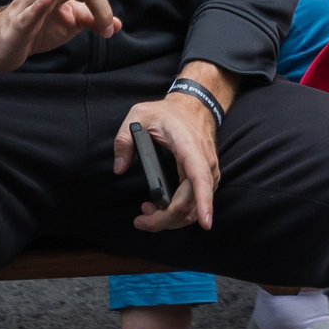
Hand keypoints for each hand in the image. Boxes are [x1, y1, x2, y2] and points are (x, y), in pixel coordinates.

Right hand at [0, 0, 119, 73]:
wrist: (1, 47)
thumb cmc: (36, 31)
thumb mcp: (67, 25)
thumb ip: (90, 21)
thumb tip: (116, 24)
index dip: (100, 7)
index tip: (108, 29)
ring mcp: (26, 7)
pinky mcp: (16, 26)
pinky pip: (27, 14)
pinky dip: (36, 7)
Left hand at [112, 64, 234, 232]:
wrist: (194, 105)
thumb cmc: (168, 112)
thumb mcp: (139, 114)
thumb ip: (124, 139)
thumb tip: (120, 168)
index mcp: (189, 147)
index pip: (200, 178)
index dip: (204, 202)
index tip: (205, 223)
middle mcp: (205, 162)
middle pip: (191, 203)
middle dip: (165, 220)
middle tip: (140, 220)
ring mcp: (209, 172)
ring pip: (194, 208)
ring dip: (170, 218)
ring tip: (147, 211)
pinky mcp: (207, 178)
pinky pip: (196, 203)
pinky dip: (178, 212)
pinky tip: (160, 206)